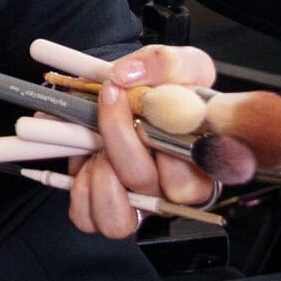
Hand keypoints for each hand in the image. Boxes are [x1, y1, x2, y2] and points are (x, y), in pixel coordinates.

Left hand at [65, 44, 216, 237]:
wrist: (130, 93)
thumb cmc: (163, 87)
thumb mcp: (179, 63)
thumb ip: (166, 63)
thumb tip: (127, 76)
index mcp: (201, 164)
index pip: (190, 169)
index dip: (158, 137)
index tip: (132, 99)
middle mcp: (175, 192)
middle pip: (144, 183)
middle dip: (117, 138)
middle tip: (109, 103)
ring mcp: (143, 205)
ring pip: (117, 216)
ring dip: (97, 173)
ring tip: (98, 144)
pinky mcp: (110, 210)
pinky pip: (88, 217)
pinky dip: (79, 189)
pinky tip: (87, 162)